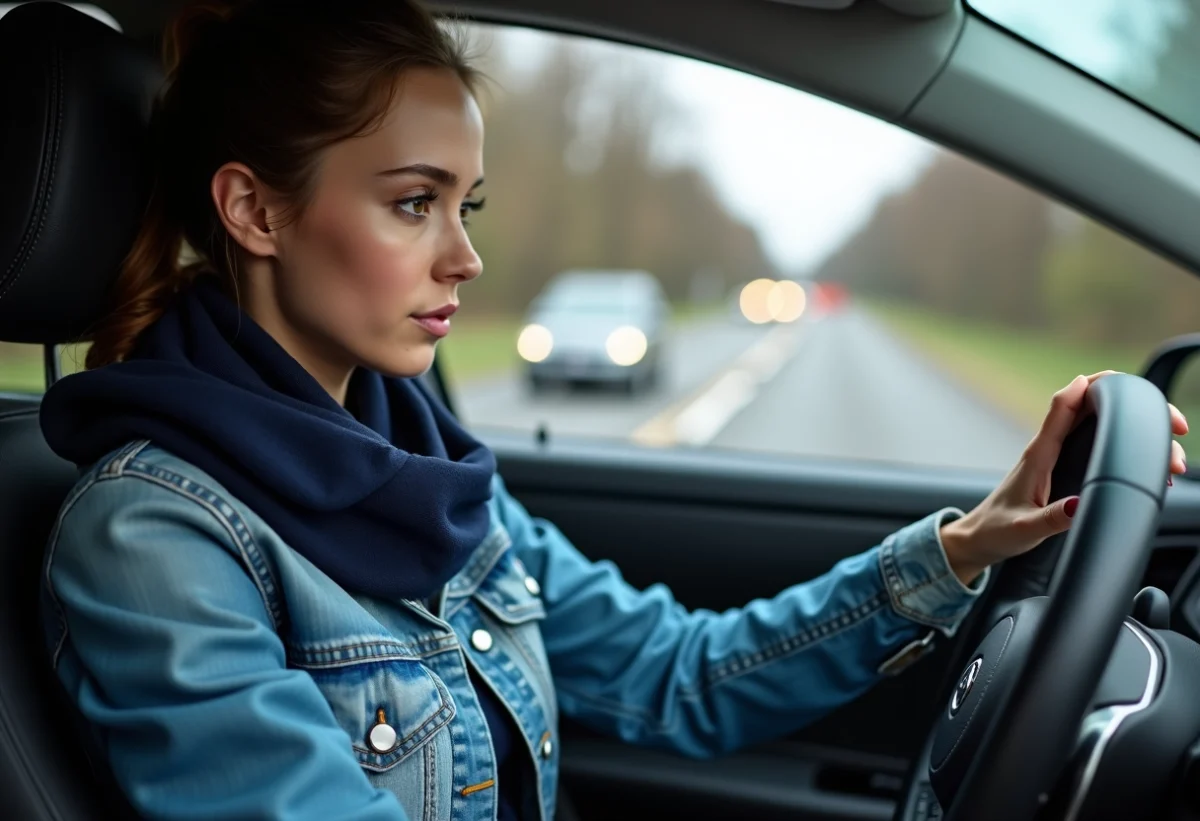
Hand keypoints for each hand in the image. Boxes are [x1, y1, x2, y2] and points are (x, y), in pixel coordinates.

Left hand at [940, 371, 1188, 585]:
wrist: (979, 540)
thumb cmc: (996, 532)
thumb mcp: (1024, 530)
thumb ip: (1051, 518)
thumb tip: (1079, 505)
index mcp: (1038, 455)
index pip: (1064, 405)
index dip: (1094, 387)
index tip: (1126, 385)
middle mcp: (1049, 448)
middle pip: (1092, 408)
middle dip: (1134, 407)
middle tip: (1173, 427)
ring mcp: (1057, 456)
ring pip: (1100, 426)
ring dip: (1135, 430)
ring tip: (1172, 456)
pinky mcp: (1063, 468)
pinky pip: (1097, 444)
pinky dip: (1125, 445)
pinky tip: (1149, 464)